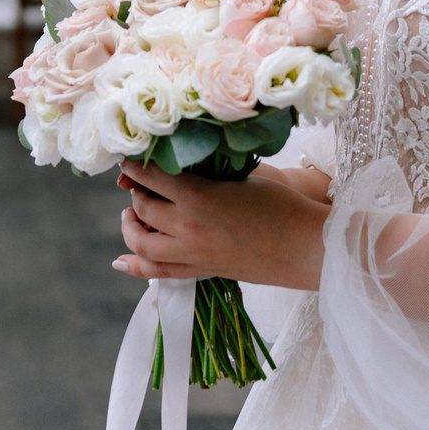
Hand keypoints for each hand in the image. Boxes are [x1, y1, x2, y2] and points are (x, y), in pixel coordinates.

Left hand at [116, 160, 325, 289]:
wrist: (306, 247)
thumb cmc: (282, 204)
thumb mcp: (243, 177)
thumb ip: (208, 171)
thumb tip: (179, 167)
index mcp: (198, 198)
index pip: (150, 176)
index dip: (135, 165)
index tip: (129, 157)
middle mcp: (188, 228)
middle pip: (143, 208)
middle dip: (135, 192)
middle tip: (138, 181)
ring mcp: (193, 254)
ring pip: (142, 244)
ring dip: (130, 227)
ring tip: (130, 215)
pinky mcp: (203, 271)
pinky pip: (159, 272)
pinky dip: (136, 265)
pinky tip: (122, 261)